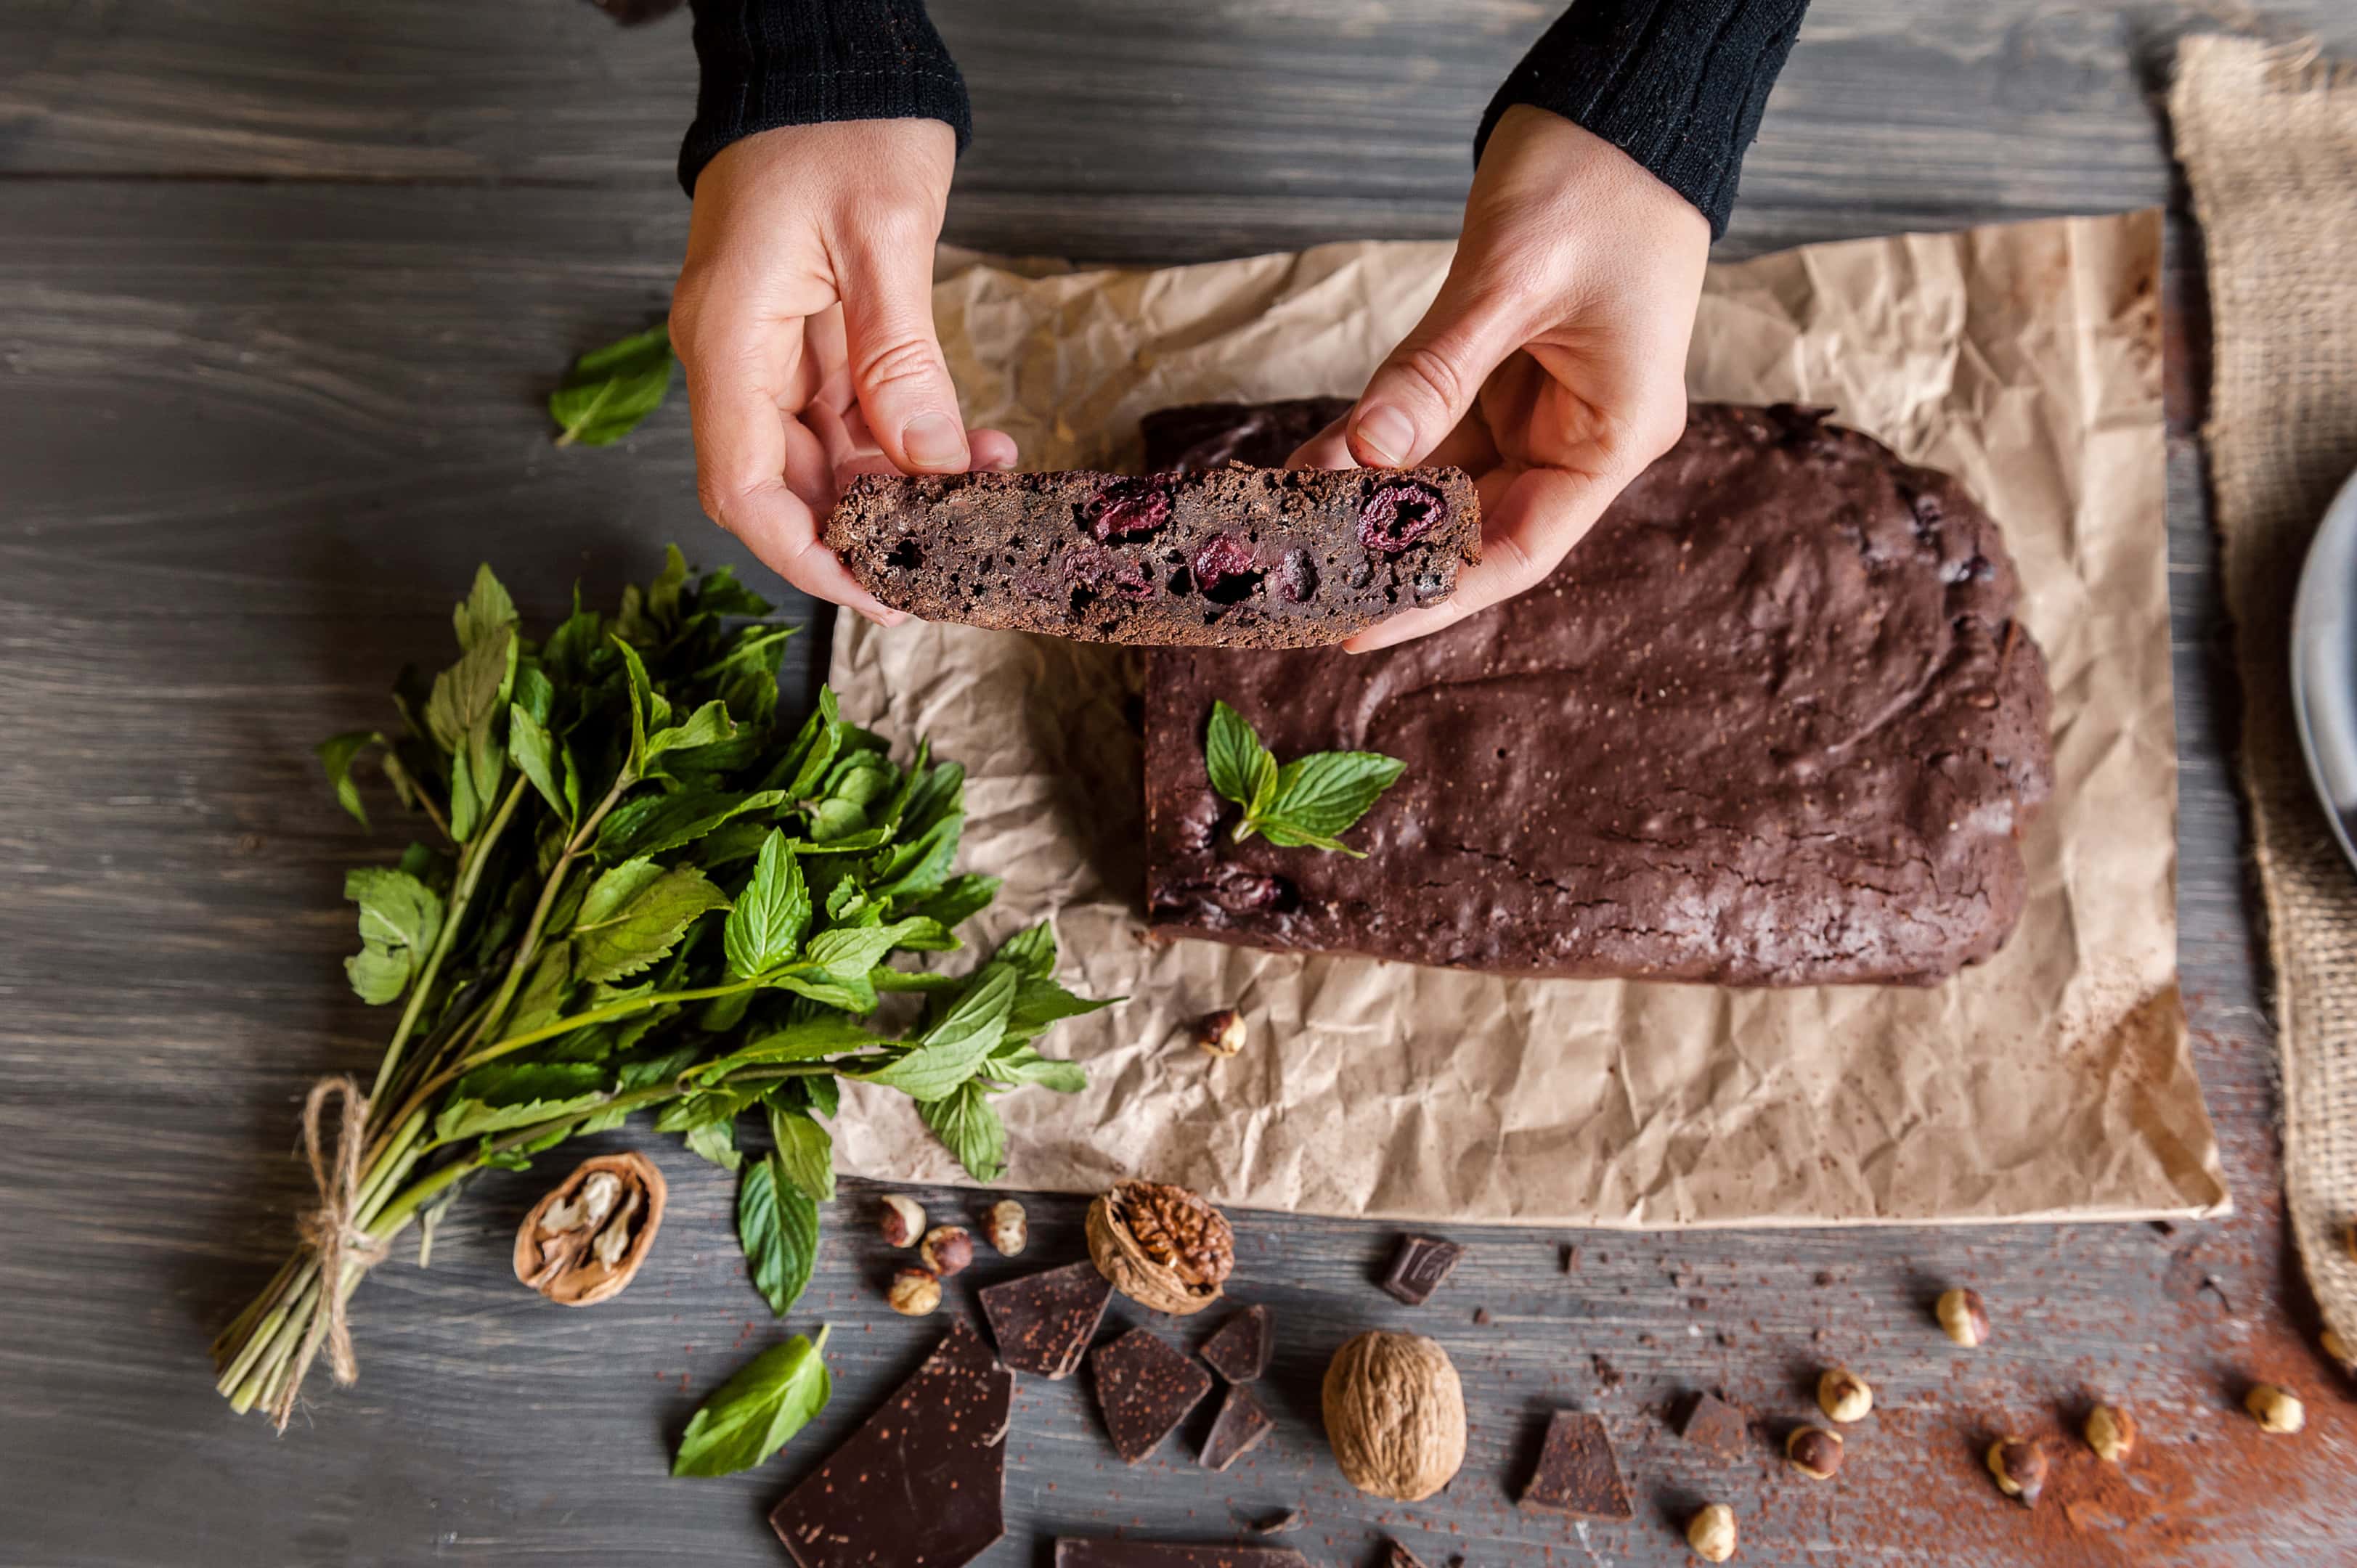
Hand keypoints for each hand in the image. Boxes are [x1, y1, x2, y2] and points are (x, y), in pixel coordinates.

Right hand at [671, 120, 1015, 619]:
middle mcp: (735, 353)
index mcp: (728, 336)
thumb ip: (899, 361)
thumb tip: (927, 465)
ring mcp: (768, 346)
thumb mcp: (882, 238)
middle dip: (871, 532)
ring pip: (827, 459)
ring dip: (903, 489)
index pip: (743, 490)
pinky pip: (849, 417)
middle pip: (785, 487)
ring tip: (987, 492)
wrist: (826, 51)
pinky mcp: (806, 336)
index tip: (880, 595)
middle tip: (958, 559)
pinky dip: (906, 444)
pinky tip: (970, 452)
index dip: (808, 558)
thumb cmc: (842, 120)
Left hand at [1294, 105, 1709, 650]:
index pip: (1520, 549)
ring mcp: (1545, 408)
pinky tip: (1310, 466)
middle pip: (1475, 527)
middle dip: (1384, 550)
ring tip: (1285, 522)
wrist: (1616, 107)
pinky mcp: (1507, 375)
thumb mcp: (1510, 279)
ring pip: (1443, 483)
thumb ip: (1435, 372)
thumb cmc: (1594, 180)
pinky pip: (1432, 434)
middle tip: (1295, 574)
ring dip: (1366, 502)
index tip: (1357, 625)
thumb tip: (1362, 456)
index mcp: (1616, 432)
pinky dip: (1373, 451)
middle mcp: (1583, 434)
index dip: (1437, 595)